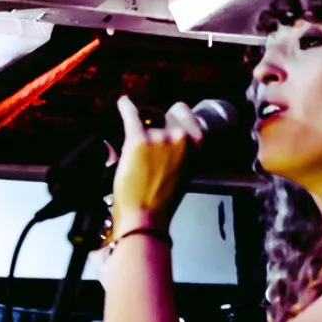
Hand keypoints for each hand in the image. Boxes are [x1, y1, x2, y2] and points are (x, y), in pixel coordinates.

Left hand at [110, 94, 204, 230]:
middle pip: (163, 114)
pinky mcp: (138, 140)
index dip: (171, 117)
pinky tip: (123, 103)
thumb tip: (167, 131)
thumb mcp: (185, 171)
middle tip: (145, 144)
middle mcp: (182, 136)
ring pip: (145, 121)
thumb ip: (181, 149)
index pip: (183, 112)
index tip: (164, 118)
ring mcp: (160, 137)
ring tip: (134, 153)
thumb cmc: (162, 201)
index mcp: (198, 143)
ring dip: (140, 131)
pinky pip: (130, 115)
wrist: (146, 219)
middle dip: (154, 124)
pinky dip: (125, 107)